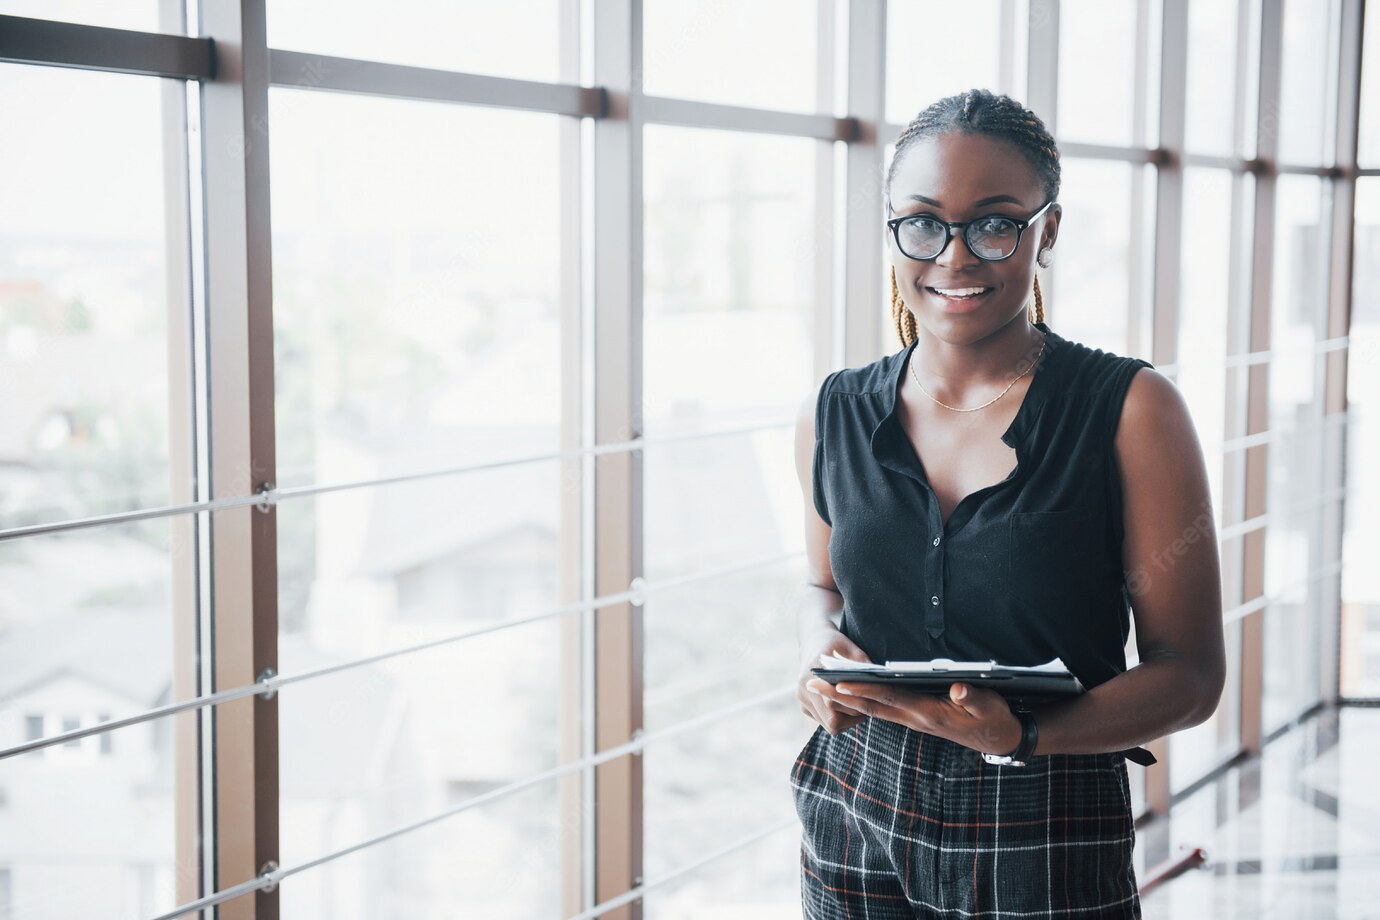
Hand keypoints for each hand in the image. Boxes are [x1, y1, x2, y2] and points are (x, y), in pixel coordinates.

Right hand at [797, 630, 871, 735]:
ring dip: (848, 720)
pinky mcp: (804, 706)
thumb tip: (881, 683)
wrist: (812, 641)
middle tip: (871, 708)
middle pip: (832, 719)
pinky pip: (826, 722)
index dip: (854, 704)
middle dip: (854, 717)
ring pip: (830, 725)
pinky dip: (840, 718)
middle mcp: (804, 688)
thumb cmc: (836, 644)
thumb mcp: (851, 649)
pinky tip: (850, 706)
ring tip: (862, 707)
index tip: (871, 701)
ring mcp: (802, 699)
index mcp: (813, 671)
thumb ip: (863, 666)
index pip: (833, 701)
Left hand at [802, 678, 1023, 755]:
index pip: (889, 698)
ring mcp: (912, 719)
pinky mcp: (914, 717)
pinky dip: (861, 700)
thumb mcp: (991, 706)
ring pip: (871, 708)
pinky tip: (847, 692)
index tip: (838, 683)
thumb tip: (960, 686)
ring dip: (844, 697)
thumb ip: (975, 696)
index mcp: (928, 713)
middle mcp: (914, 718)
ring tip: (819, 684)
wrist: (999, 739)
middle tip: (810, 683)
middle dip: (839, 695)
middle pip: (869, 705)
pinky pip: (881, 709)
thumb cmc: (994, 719)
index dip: (863, 690)